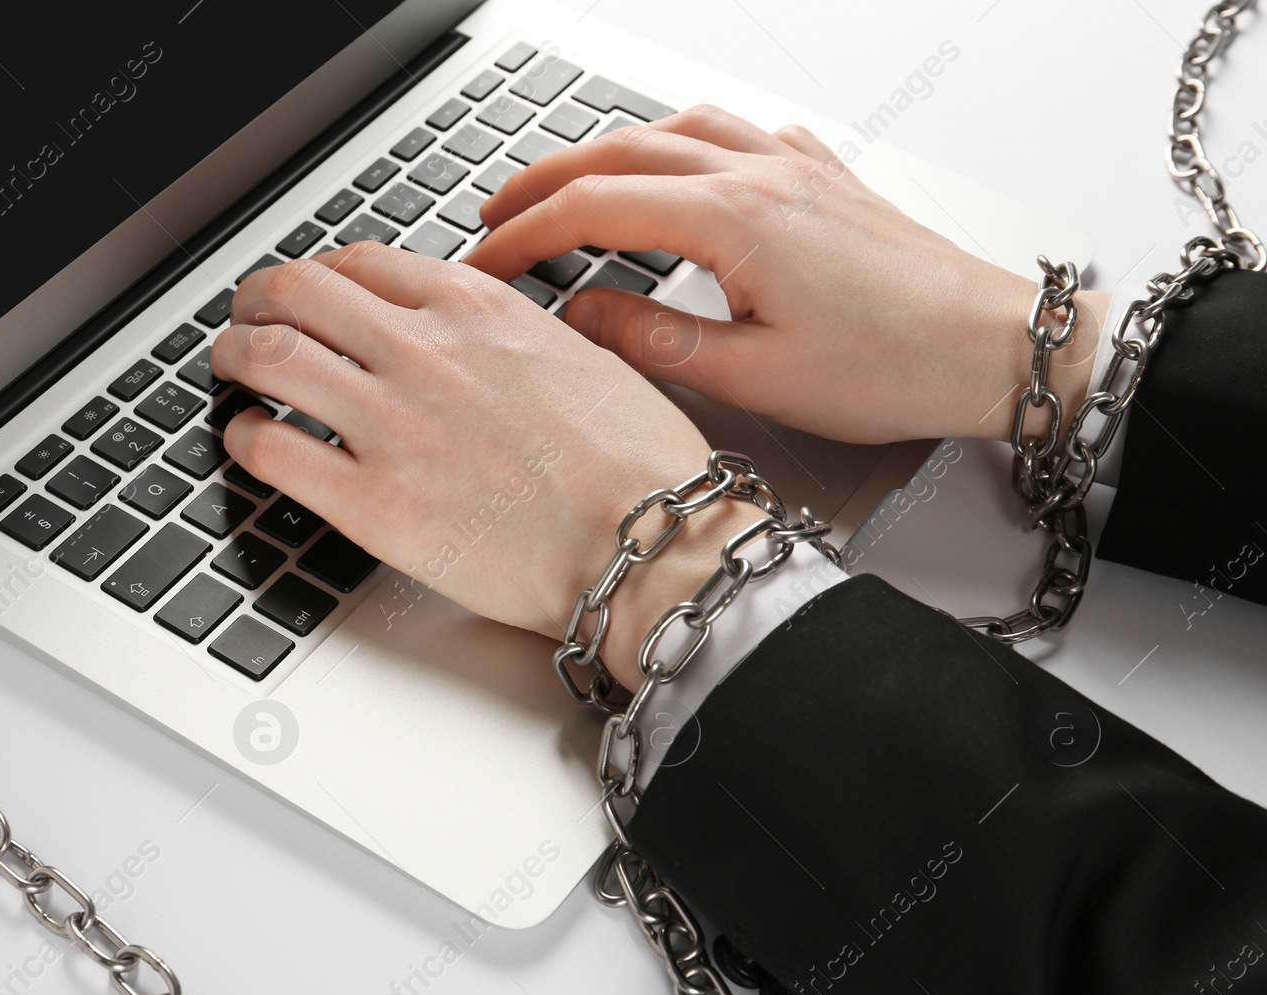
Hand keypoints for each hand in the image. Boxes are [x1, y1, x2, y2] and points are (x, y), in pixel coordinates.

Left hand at [211, 244, 768, 685]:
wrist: (648, 546)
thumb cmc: (637, 466)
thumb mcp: (586, 359)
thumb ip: (516, 335)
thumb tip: (487, 335)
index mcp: (477, 310)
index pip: (362, 263)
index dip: (320, 273)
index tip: (311, 291)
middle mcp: (422, 352)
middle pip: (297, 292)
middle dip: (257, 299)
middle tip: (246, 318)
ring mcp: (390, 424)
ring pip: (268, 357)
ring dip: (234, 355)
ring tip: (230, 368)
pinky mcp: (371, 503)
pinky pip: (271, 452)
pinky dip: (243, 438)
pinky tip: (248, 441)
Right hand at [464, 104, 1109, 444]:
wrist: (996, 347)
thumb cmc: (896, 366)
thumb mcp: (756, 377)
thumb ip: (655, 342)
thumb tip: (582, 317)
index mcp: (735, 220)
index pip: (594, 208)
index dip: (525, 234)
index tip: (485, 261)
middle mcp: (761, 174)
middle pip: (620, 151)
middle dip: (543, 180)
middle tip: (494, 212)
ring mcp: (794, 165)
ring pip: (672, 130)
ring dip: (604, 152)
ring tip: (563, 184)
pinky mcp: (822, 176)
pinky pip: (730, 132)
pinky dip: (676, 142)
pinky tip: (672, 167)